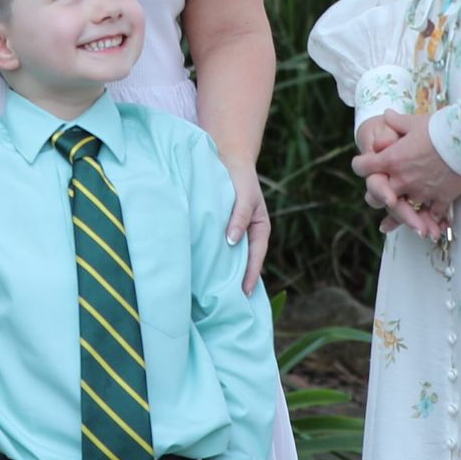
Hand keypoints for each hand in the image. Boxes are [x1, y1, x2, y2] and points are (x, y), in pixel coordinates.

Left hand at [220, 155, 270, 294]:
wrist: (227, 157)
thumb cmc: (240, 178)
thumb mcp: (245, 196)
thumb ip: (239, 217)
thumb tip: (232, 242)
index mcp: (259, 229)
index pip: (256, 257)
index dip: (251, 275)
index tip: (244, 293)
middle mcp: (246, 234)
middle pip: (243, 262)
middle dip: (238, 280)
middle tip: (228, 302)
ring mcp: (232, 232)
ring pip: (230, 256)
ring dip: (223, 271)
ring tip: (213, 292)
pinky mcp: (218, 227)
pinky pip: (217, 247)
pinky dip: (212, 258)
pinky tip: (201, 269)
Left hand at [353, 113, 460, 239]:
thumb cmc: (440, 127)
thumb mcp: (413, 121)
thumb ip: (396, 121)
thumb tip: (386, 114)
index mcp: (391, 160)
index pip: (362, 167)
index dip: (361, 165)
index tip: (363, 164)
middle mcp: (402, 180)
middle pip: (376, 196)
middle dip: (377, 195)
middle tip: (381, 196)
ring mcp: (420, 192)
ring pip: (404, 211)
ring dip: (403, 214)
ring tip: (400, 222)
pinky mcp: (440, 199)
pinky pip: (431, 215)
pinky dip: (431, 220)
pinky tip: (430, 226)